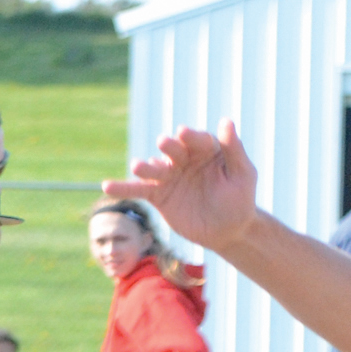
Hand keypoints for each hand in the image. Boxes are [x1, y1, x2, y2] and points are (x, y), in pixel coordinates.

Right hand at [104, 121, 262, 251]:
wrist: (229, 230)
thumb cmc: (240, 199)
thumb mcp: (243, 175)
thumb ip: (234, 150)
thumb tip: (227, 121)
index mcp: (205, 149)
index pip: (196, 139)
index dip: (191, 136)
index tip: (184, 134)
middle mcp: (184, 158)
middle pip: (172, 149)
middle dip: (168, 146)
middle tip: (164, 144)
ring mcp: (169, 175)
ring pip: (153, 168)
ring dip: (145, 166)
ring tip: (138, 167)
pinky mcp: (159, 194)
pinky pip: (139, 189)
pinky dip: (123, 187)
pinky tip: (107, 186)